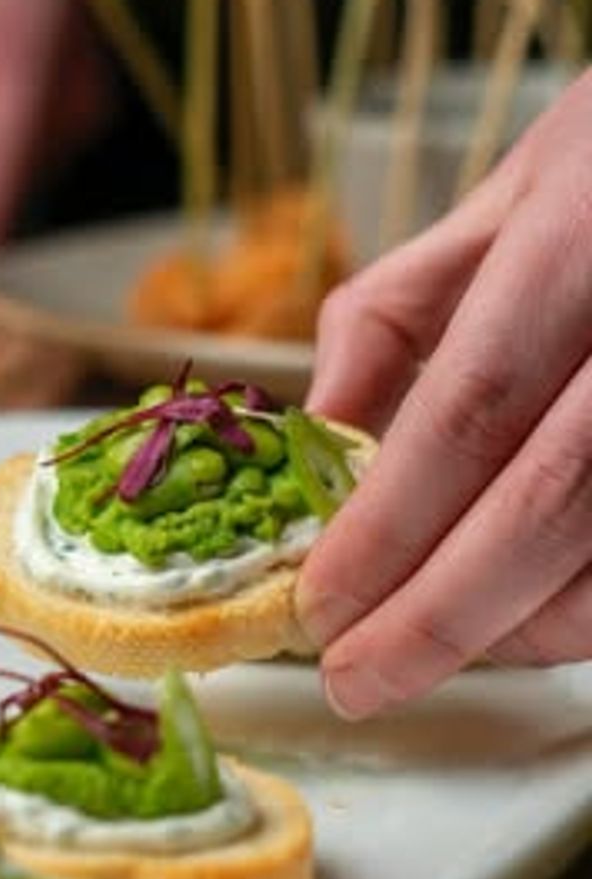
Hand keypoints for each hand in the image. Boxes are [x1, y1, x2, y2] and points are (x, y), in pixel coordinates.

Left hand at [296, 68, 591, 717]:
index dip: (390, 525)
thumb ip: (397, 314)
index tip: (320, 603)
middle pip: (550, 500)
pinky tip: (526, 619)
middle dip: (440, 612)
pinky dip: (585, 612)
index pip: (471, 407)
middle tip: (358, 677)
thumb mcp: (503, 202)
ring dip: (518, 629)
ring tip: (430, 650)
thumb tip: (315, 441)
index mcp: (583, 231)